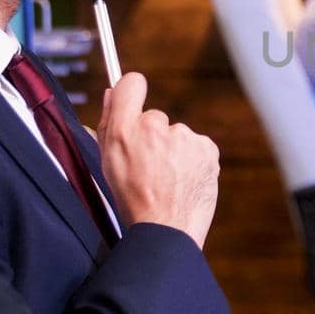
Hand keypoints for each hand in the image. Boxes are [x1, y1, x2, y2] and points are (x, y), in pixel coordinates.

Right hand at [96, 72, 219, 248]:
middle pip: (155, 117)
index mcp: (124, 130)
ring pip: (177, 135)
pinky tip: (183, 180)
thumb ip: (108, 123)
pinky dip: (192, 160)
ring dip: (174, 151)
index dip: (131, 90)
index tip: (133, 97)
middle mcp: (155, 126)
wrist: (167, 229)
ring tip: (168, 180)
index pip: (131, 83)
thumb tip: (112, 93)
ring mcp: (184, 136)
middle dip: (153, 136)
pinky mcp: (207, 147)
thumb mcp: (107, 163)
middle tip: (150, 166)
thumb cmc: (133, 200)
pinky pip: (196, 147)